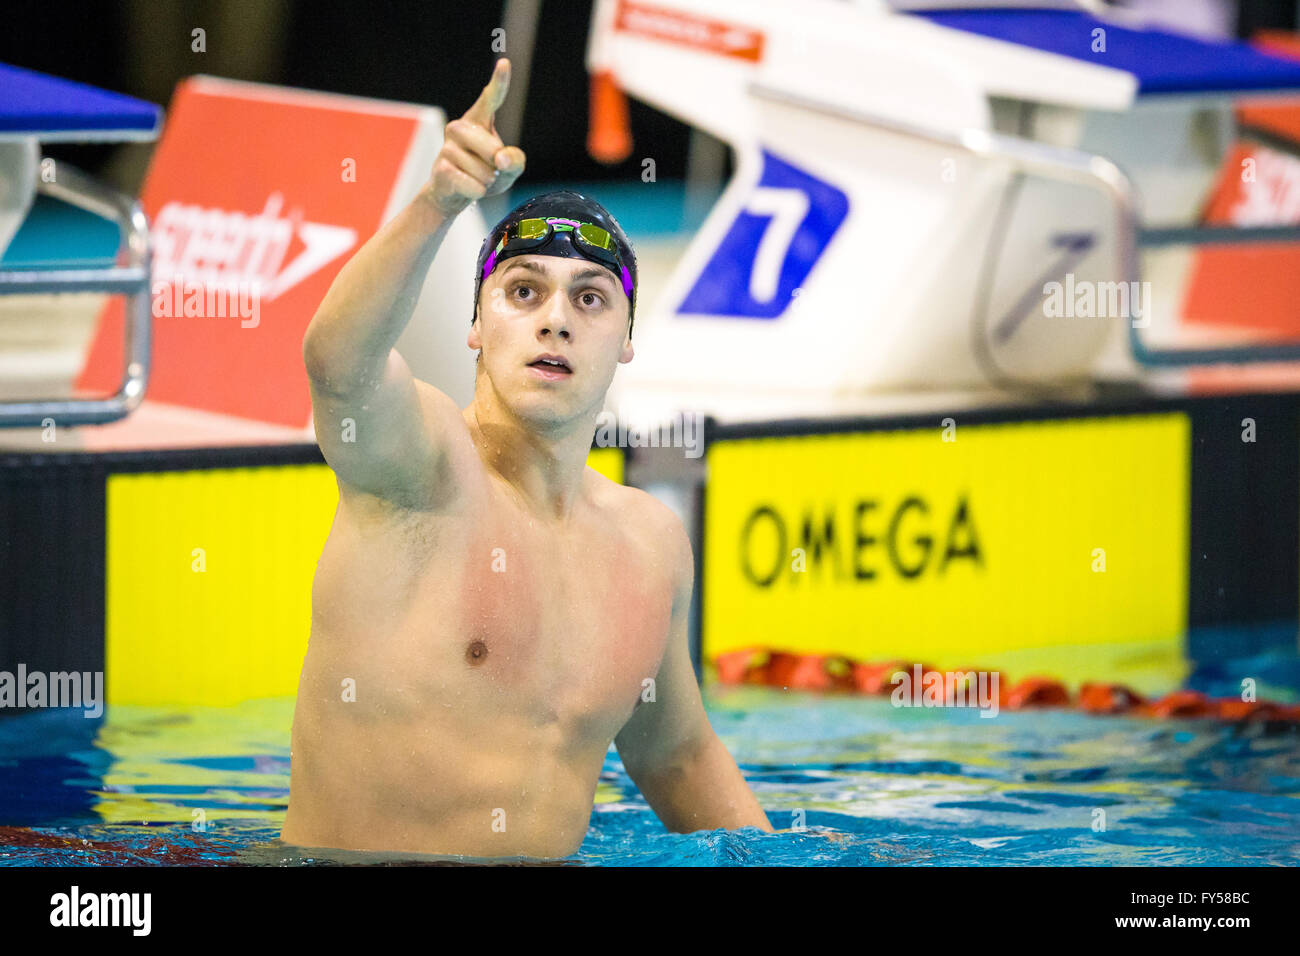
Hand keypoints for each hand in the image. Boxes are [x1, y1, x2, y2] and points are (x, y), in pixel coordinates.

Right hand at [426, 58, 526, 217]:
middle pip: (493, 149)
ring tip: (476, 177)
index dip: (499, 82)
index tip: (505, 64)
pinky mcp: (441, 168)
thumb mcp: (509, 167)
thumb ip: (515, 160)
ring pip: (484, 171)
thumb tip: (501, 159)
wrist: (453, 195)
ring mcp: (447, 147)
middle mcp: (459, 127)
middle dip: (497, 165)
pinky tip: (470, 188)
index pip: (491, 99)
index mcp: (479, 120)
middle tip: (490, 168)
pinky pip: (473, 185)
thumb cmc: (485, 173)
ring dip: (487, 181)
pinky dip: (478, 191)